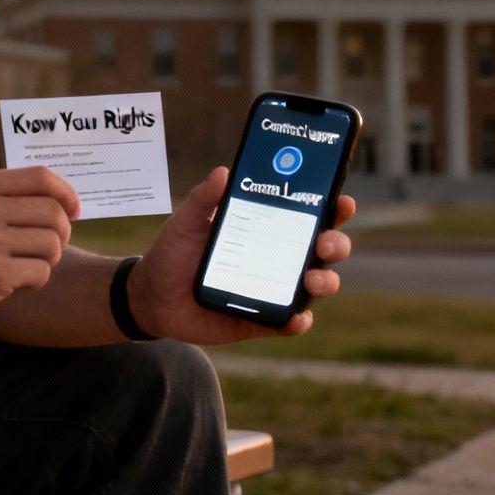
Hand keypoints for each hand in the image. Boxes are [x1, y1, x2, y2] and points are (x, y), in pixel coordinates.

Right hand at [0, 167, 80, 326]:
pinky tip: (15, 282)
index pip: (40, 177)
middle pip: (53, 212)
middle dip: (61, 232)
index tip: (74, 210)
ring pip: (52, 244)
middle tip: (49, 246)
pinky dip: (36, 281)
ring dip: (48, 259)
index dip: (66, 193)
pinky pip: (41, 272)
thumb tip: (64, 200)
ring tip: (25, 265)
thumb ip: (6, 197)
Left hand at [127, 166, 355, 345]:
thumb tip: (223, 172)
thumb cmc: (174, 254)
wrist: (151, 298)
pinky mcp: (262, 320)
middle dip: (335, 245)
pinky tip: (297, 317)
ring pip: (315, 286)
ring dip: (324, 282)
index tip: (342, 202)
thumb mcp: (185, 222)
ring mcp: (273, 290)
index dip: (332, 209)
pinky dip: (298, 321)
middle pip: (323, 251)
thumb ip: (203, 198)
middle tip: (325, 243)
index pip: (308, 217)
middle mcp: (278, 258)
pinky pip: (289, 323)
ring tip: (312, 280)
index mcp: (267, 229)